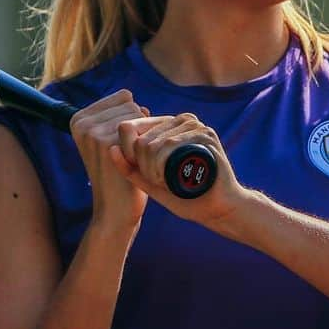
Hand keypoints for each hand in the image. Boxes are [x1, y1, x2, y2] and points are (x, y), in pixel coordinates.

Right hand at [69, 90, 153, 231]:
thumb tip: (138, 103)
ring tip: (131, 157)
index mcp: (78, 119)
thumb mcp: (108, 141)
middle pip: (131, 104)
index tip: (122, 143)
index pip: (123, 97)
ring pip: (138, 114)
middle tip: (128, 153)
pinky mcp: (108, 142)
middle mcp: (83, 122)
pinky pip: (142, 126)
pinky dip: (147, 142)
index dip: (132, 119)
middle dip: (138, 126)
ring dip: (143, 135)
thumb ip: (119, 117)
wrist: (114, 208)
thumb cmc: (118, 173)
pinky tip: (137, 161)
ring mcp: (93, 132)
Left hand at [109, 111, 248, 228]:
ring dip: (153, 169)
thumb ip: (130, 168)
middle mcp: (179, 121)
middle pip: (141, 138)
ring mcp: (194, 125)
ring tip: (165, 181)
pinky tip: (170, 178)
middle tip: (157, 181)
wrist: (218, 207)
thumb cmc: (185, 195)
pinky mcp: (205, 134)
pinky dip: (164, 166)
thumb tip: (111, 149)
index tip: (143, 173)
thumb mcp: (150, 182)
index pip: (131, 127)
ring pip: (153, 143)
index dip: (129, 154)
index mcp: (166, 126)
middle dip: (142, 166)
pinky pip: (170, 146)